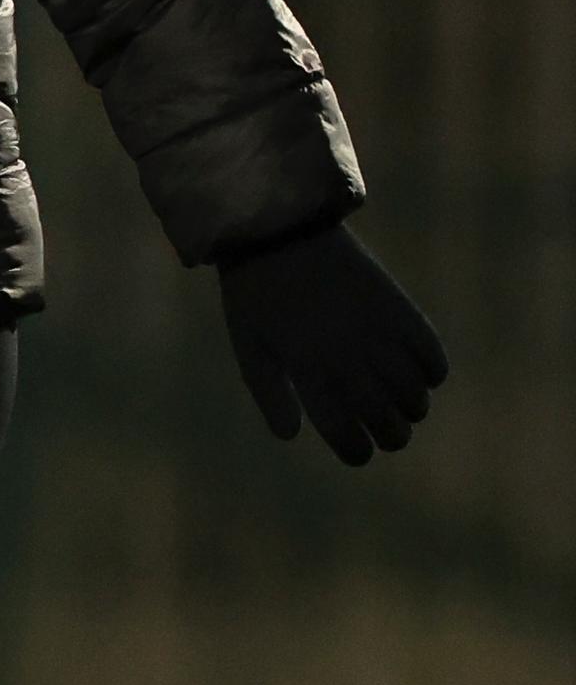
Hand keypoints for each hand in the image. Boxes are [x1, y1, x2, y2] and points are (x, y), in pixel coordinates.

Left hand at [217, 219, 445, 462]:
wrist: (280, 232)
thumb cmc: (257, 295)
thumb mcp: (250, 346)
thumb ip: (270, 394)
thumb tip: (291, 436)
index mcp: (307, 372)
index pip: (345, 433)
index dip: (357, 451)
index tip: (360, 452)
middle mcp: (347, 359)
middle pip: (387, 420)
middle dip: (392, 436)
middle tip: (389, 434)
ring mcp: (377, 334)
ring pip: (414, 394)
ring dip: (413, 407)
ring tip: (405, 404)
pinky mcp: (399, 309)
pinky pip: (432, 356)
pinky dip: (433, 372)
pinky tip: (421, 371)